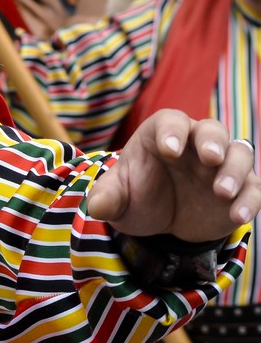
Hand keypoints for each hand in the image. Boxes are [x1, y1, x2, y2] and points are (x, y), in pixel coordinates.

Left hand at [89, 110, 258, 242]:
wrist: (159, 221)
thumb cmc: (136, 196)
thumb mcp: (116, 200)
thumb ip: (107, 199)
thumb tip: (97, 207)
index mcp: (161, 136)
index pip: (170, 121)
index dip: (171, 131)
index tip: (169, 150)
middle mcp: (195, 145)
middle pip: (212, 129)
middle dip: (213, 141)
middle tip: (209, 158)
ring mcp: (220, 166)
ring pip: (239, 153)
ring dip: (234, 170)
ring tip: (221, 192)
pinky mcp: (240, 189)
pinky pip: (253, 188)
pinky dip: (249, 200)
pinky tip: (236, 217)